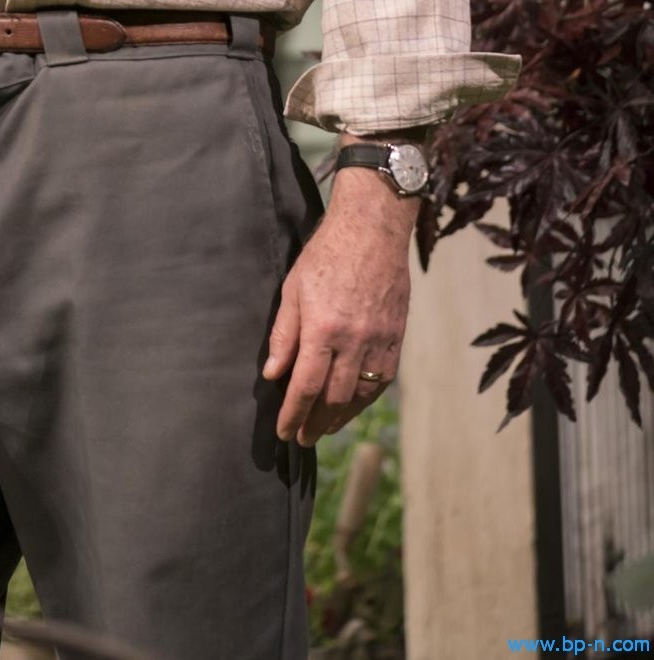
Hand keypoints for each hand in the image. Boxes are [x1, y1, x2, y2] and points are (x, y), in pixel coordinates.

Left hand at [262, 173, 413, 444]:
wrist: (372, 229)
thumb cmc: (325, 254)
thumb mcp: (292, 289)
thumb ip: (283, 335)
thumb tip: (272, 374)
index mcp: (323, 328)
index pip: (305, 385)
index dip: (293, 414)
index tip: (284, 432)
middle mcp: (353, 340)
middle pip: (334, 397)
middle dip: (316, 423)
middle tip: (303, 438)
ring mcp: (379, 340)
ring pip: (361, 394)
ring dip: (342, 417)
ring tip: (325, 428)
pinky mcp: (396, 336)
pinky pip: (383, 379)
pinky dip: (367, 398)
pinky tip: (354, 405)